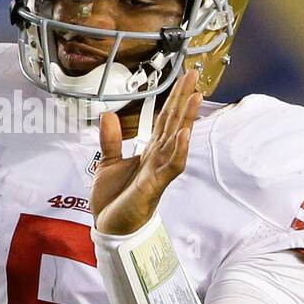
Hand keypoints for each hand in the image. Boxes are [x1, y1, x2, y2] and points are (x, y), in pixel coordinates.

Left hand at [91, 68, 202, 235]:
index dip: (174, 98)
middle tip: (194, 75)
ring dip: (187, 119)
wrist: (109, 228)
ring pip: (177, 141)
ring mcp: (159, 172)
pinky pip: (171, 167)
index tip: (184, 78)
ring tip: (196, 97)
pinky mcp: (154, 186)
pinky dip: (179, 150)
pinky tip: (184, 135)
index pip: (165, 120)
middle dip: (184, 99)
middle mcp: (158, 159)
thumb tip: (108, 114)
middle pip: (174, 123)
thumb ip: (111, 140)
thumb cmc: (114, 200)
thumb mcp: (108, 163)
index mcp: (150, 152)